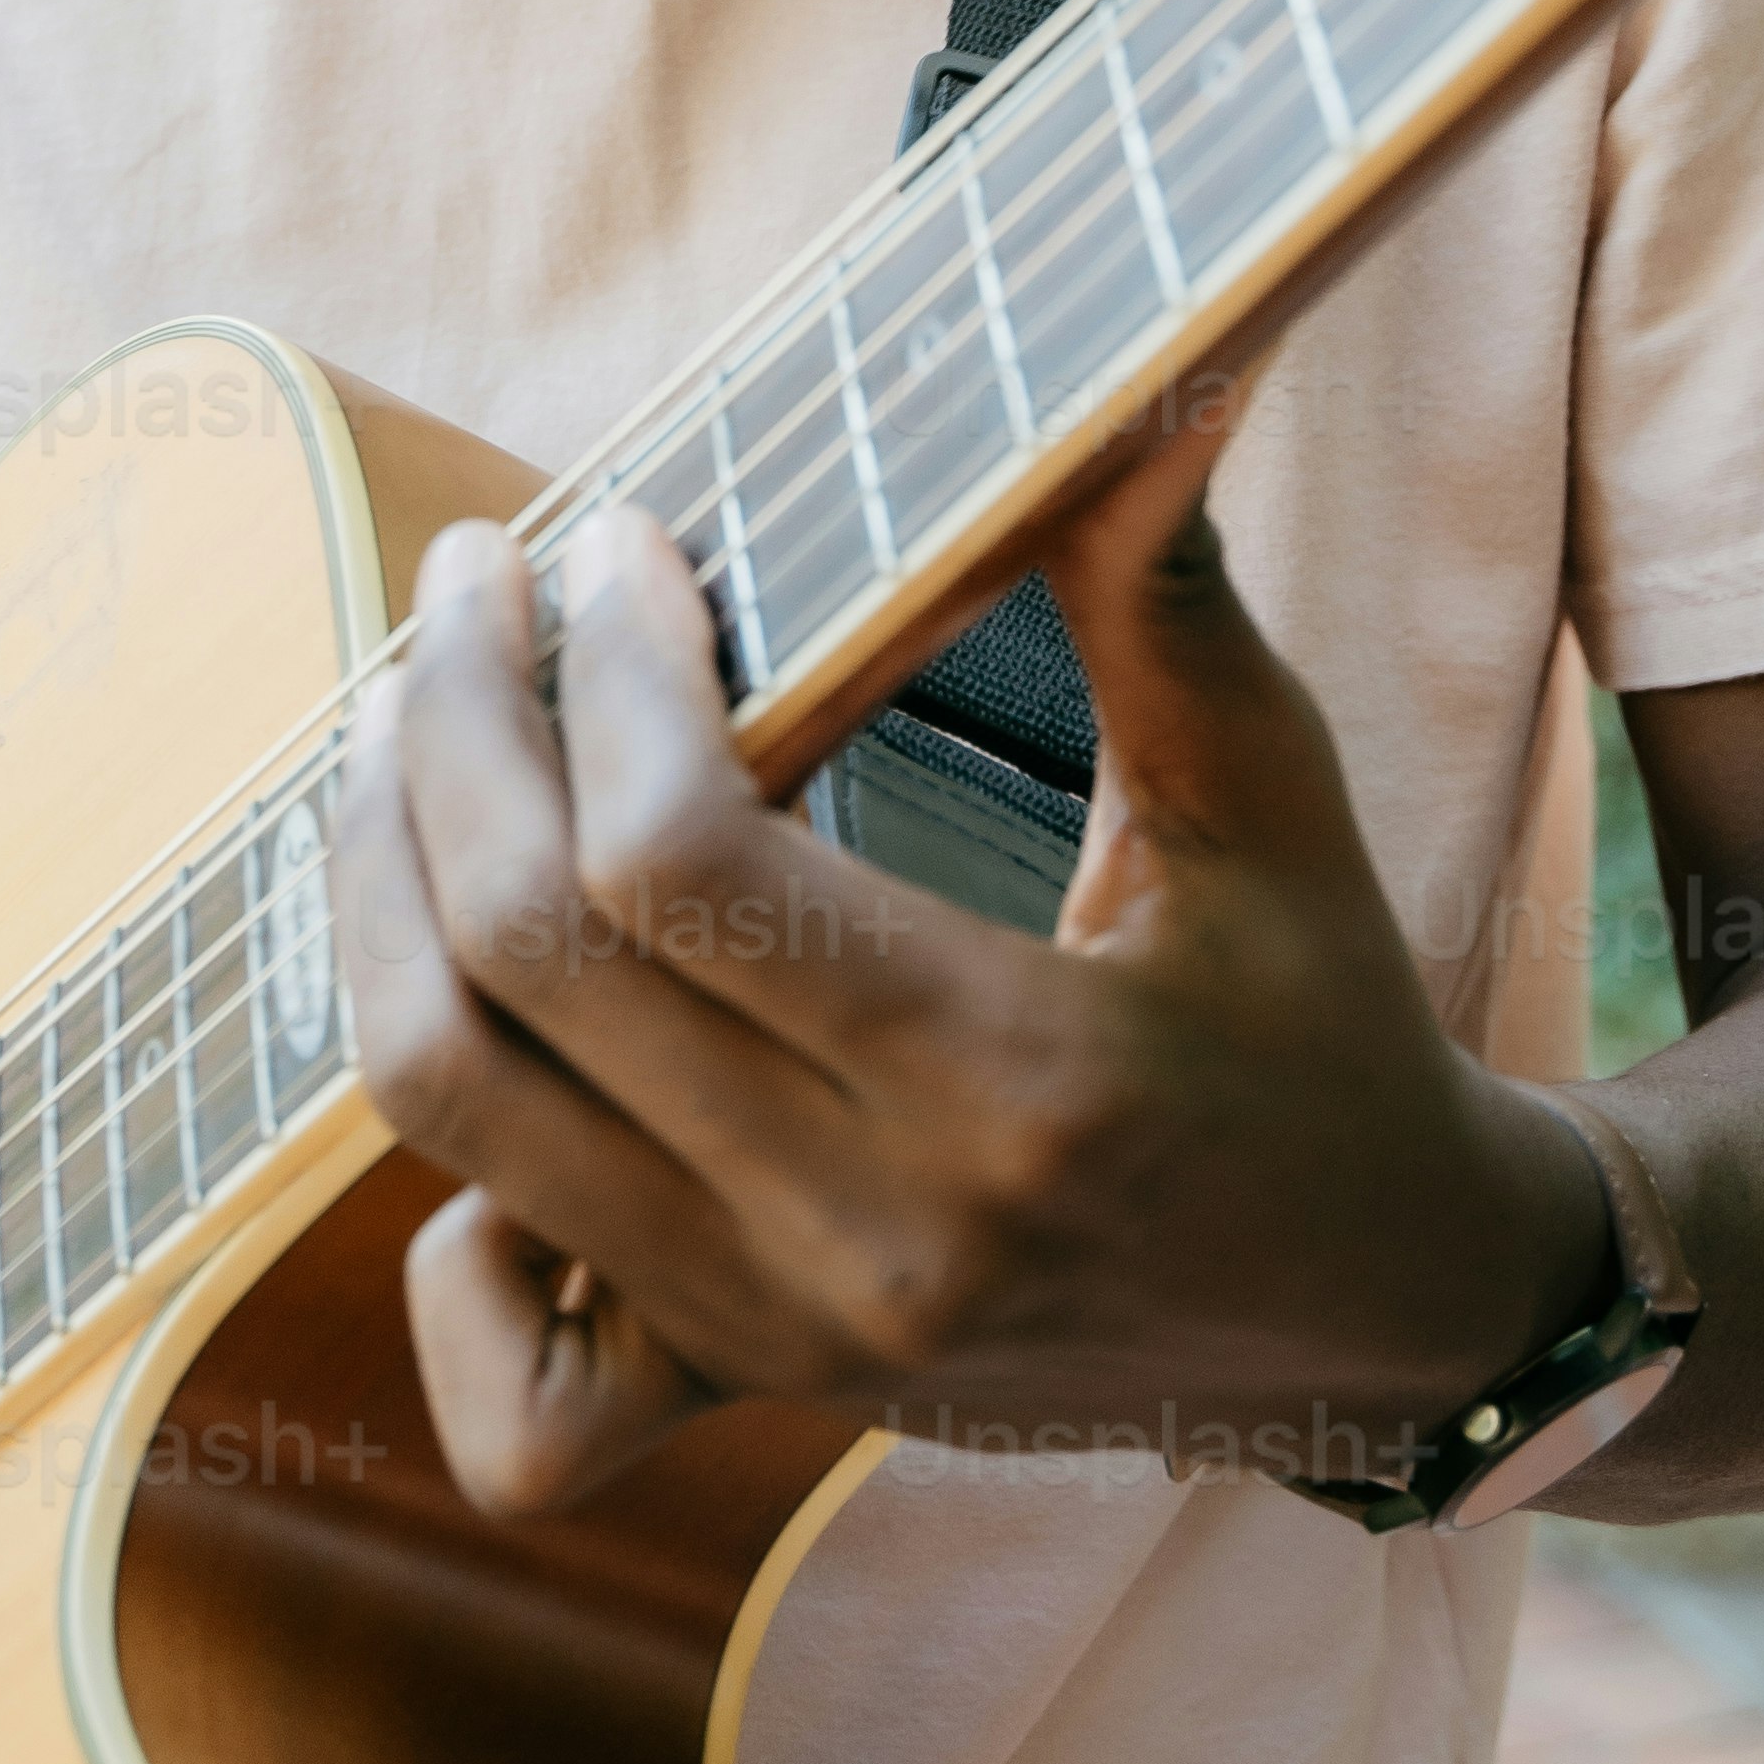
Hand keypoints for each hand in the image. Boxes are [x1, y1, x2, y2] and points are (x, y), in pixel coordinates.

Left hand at [337, 428, 1611, 1524]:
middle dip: (450, 734)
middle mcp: (871, 1234)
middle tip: (468, 582)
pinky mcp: (749, 1393)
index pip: (682, 860)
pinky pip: (510, 1385)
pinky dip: (449, 1232)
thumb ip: (1165, 596)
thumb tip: (1144, 369)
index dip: (607, 671)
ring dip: (379, 901)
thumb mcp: (1273, 803)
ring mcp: (788, 1339)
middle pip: (525, 963)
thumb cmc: (1326, 1027)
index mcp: (1013, 1078)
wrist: (1384, 1318)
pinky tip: (496, 1067)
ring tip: (395, 738)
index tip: (617, 536)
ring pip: (453, 1119)